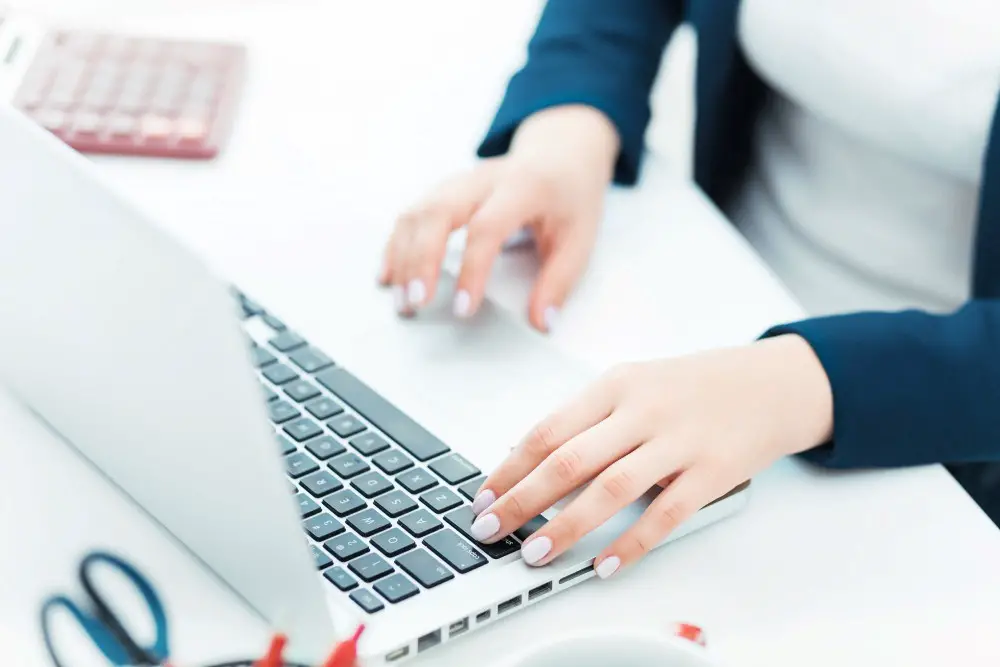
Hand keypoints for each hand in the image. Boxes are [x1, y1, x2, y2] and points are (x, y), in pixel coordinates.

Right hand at [380, 105, 618, 331]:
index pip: (487, 227)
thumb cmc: (569, 198)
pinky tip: (389, 275)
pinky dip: (396, 245)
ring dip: (403, 257)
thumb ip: (559, 282)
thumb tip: (542, 323)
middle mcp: (484, 179)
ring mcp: (460, 181)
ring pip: (418, 211)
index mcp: (523, 186)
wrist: (560, 153)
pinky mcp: (445, 191)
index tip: (464, 308)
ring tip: (402, 299)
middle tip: (417, 302)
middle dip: (421, 259)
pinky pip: (411, 214)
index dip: (472, 270)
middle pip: (439, 211)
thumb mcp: (580, 238)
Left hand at [468, 335, 833, 576]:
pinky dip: (632, 543)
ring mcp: (679, 441)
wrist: (769, 383)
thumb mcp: (634, 386)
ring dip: (568, 525)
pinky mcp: (712, 472)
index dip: (510, 468)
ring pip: (612, 488)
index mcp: (616, 385)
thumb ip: (588, 420)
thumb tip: (527, 461)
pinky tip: (605, 563)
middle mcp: (643, 410)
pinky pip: (665, 514)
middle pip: (570, 459)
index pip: (549, 430)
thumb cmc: (692, 388)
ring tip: (536, 552)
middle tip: (491, 529)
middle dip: (522, 499)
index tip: (483, 497)